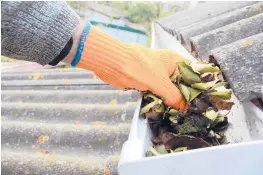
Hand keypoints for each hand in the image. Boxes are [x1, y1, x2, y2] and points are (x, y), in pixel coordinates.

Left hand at [76, 26, 190, 110]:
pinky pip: (158, 92)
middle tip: (192, 110)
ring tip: (181, 113)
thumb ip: (174, 96)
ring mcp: (158, 74)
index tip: (202, 100)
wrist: (113, 64)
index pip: (194, 72)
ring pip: (169, 88)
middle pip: (182, 82)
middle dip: (185, 95)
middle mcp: (168, 66)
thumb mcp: (160, 83)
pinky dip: (161, 99)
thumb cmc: (139, 68)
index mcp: (175, 60)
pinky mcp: (148, 81)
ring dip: (172, 99)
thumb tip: (184, 108)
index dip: (199, 85)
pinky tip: (166, 109)